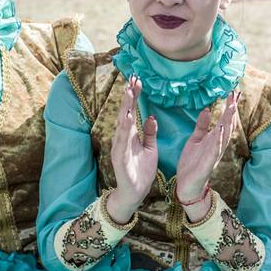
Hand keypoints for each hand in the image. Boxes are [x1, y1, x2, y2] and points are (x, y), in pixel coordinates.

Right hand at [107, 75, 157, 224]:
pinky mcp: (120, 157)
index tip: (138, 80)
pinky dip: (124, 129)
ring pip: (122, 123)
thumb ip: (150, 134)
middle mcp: (123, 138)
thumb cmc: (141, 171)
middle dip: (129, 95)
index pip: (133, 111)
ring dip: (125, 107)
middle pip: (125, 112)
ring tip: (129, 92)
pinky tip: (127, 118)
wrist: (135, 193)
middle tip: (132, 78)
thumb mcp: (150, 149)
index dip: (135, 96)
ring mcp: (120, 147)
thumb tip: (151, 117)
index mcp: (131, 135)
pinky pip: (122, 141)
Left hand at [176, 92, 238, 218]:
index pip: (223, 120)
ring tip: (231, 107)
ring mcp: (214, 154)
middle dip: (231, 110)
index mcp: (213, 139)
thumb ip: (201, 126)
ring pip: (224, 135)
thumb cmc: (192, 164)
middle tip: (235, 95)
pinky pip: (214, 150)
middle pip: (227, 125)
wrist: (187, 186)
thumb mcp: (195, 141)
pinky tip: (219, 129)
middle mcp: (217, 145)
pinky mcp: (208, 163)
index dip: (228, 107)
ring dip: (228, 121)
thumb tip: (207, 109)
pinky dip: (218, 139)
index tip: (231, 92)